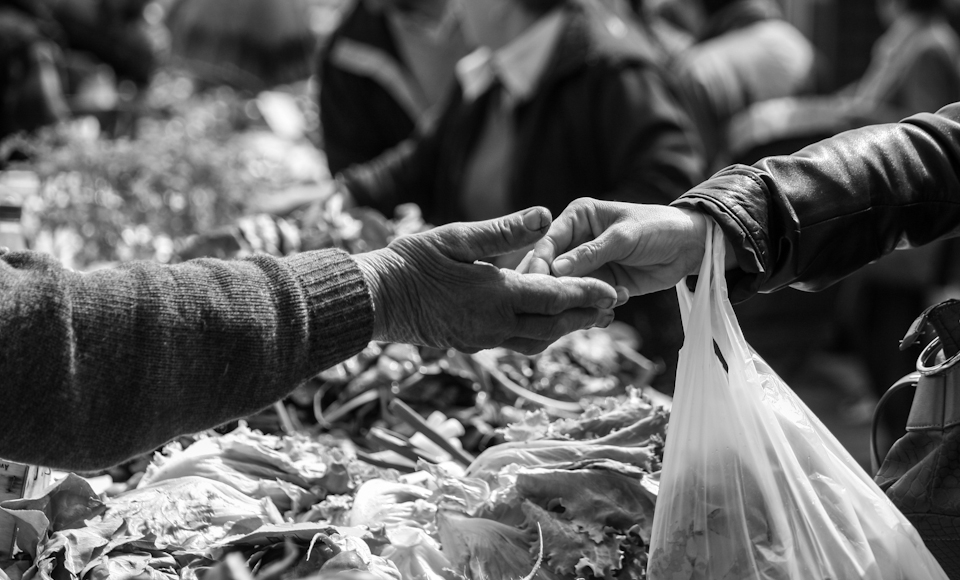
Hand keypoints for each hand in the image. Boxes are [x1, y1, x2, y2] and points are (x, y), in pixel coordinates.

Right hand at [353, 207, 618, 354]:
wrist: (376, 301)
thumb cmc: (410, 263)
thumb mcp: (456, 237)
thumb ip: (502, 230)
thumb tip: (544, 214)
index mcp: (495, 296)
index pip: (554, 297)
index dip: (587, 294)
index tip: (613, 291)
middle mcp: (494, 324)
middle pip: (553, 327)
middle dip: (584, 317)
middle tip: (612, 308)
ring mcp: (483, 339)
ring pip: (537, 341)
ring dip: (565, 331)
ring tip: (587, 318)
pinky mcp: (472, 345)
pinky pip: (516, 344)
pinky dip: (539, 335)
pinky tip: (544, 323)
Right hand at [517, 198, 708, 296]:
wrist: (690, 247)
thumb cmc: (657, 228)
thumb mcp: (623, 237)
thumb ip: (590, 253)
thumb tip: (555, 270)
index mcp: (577, 218)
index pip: (547, 242)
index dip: (538, 263)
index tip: (534, 284)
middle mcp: (575, 241)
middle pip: (551, 269)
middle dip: (555, 288)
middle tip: (554, 308)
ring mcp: (586, 265)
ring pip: (567, 288)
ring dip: (577, 302)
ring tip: (592, 311)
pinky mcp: (599, 284)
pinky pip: (587, 300)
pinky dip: (594, 309)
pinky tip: (606, 313)